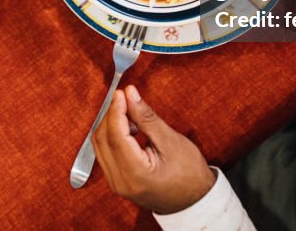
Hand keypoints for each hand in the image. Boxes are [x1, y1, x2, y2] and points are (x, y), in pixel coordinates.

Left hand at [92, 85, 214, 214]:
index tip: (122, 93)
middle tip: (126, 98)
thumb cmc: (189, 174)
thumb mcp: (170, 141)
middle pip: (102, 139)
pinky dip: (112, 137)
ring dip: (110, 125)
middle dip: (111, 115)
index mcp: (135, 173)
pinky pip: (105, 153)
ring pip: (100, 146)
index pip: (115, 135)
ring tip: (130, 114)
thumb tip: (130, 94)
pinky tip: (128, 128)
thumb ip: (146, 117)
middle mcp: (120, 182)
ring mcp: (116, 184)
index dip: (116, 110)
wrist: (194, 202)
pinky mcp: (117, 182)